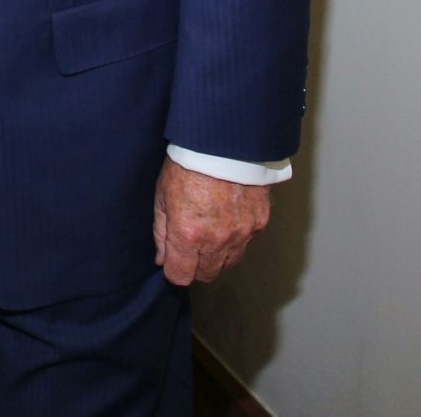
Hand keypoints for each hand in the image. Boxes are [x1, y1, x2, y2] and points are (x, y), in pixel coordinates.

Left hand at [152, 158, 269, 284]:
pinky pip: (247, 244)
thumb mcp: (163, 195)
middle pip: (207, 275)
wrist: (224, 142)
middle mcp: (216, 240)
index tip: (173, 261)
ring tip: (210, 232)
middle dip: (196, 267)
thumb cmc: (189, 164)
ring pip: (229, 264)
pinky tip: (228, 218)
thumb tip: (162, 258)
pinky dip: (237, 238)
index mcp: (187, 234)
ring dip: (218, 256)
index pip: (180, 276)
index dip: (174, 271)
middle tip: (191, 247)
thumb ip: (161, 232)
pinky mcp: (259, 224)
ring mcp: (241, 234)